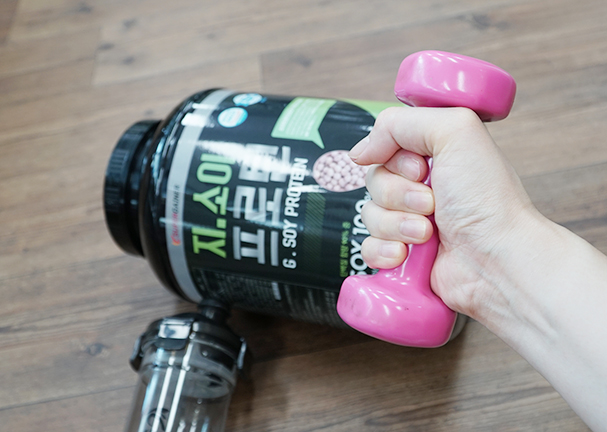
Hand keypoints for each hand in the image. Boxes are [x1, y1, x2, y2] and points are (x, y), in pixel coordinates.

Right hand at [349, 106, 540, 320]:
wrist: (496, 260)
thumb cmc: (488, 201)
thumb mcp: (454, 132)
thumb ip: (401, 123)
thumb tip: (360, 151)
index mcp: (434, 154)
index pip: (385, 146)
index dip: (396, 160)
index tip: (422, 168)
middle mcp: (422, 186)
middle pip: (374, 179)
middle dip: (398, 194)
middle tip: (431, 204)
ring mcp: (411, 221)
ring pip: (369, 214)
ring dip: (396, 224)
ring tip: (427, 233)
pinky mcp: (403, 253)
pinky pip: (368, 246)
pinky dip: (384, 251)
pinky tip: (406, 255)